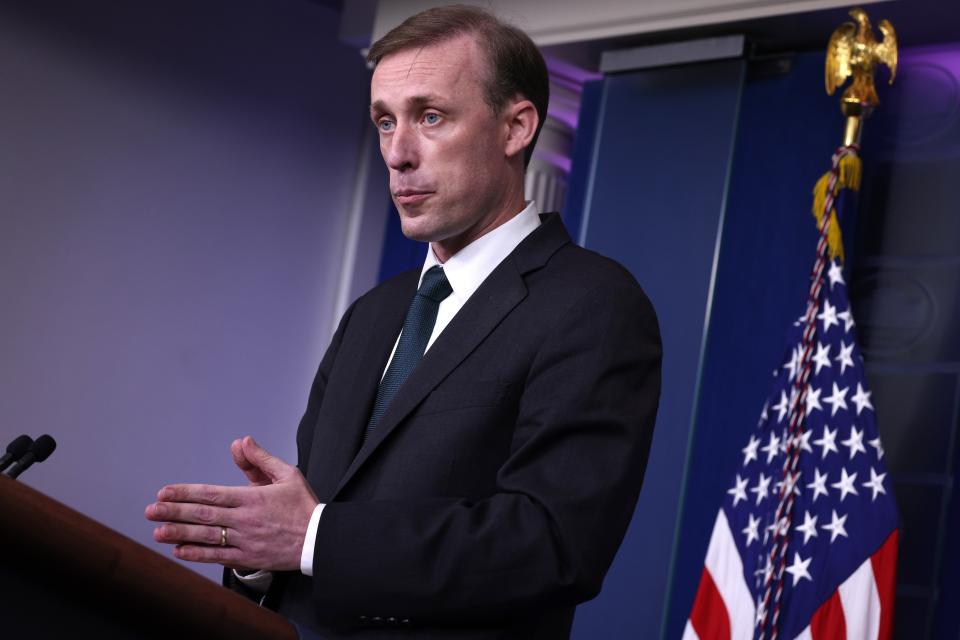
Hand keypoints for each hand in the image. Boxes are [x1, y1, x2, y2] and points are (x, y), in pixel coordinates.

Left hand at [145, 436, 317, 570]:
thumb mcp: (287, 475)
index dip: (185, 493)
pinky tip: (179, 550)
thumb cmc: (303, 505)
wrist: (319, 540)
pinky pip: (218, 556)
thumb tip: (240, 442)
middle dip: (174, 512)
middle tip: (150, 511)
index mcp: (253, 497)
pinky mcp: (249, 558)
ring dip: (179, 533)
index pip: (211, 494)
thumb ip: (260, 459)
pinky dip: (197, 554)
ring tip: (157, 531)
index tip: (164, 492)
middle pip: (203, 515)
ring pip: (206, 537)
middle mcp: (245, 519)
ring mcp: (246, 540)